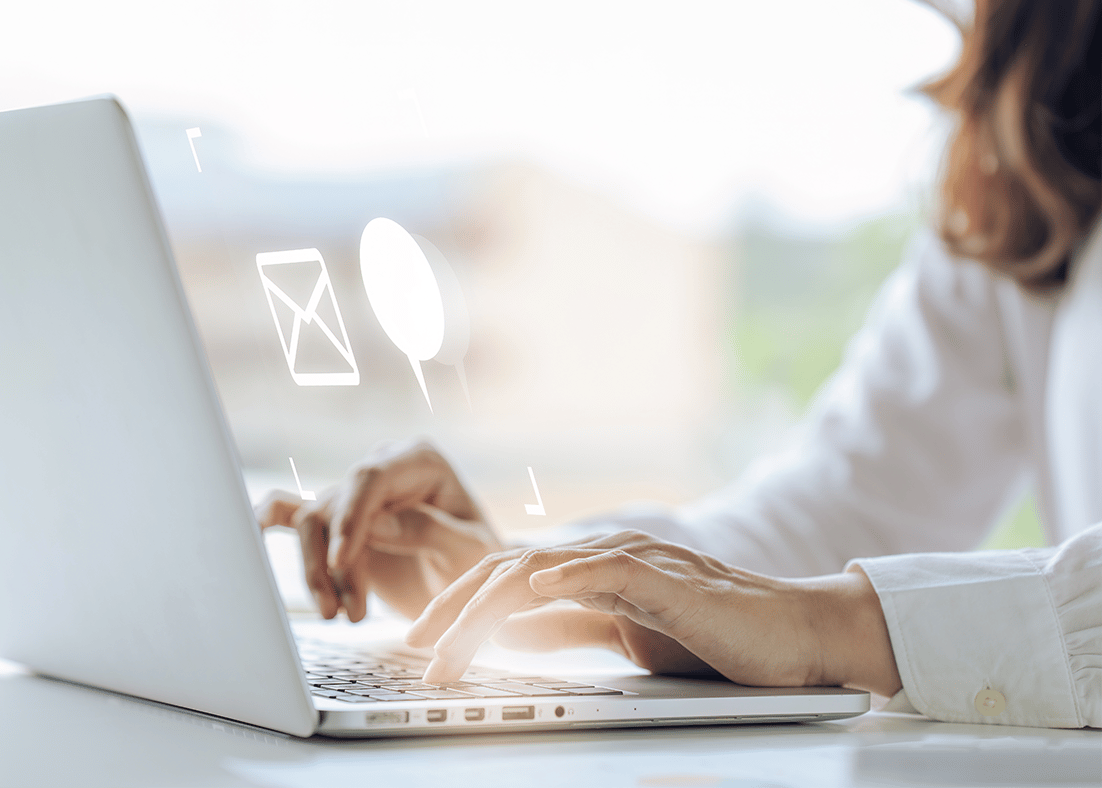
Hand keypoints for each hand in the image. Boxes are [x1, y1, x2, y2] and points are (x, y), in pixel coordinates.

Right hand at [255, 440, 502, 621]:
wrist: (473, 584)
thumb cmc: (481, 562)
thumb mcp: (471, 550)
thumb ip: (430, 530)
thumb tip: (375, 523)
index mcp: (419, 461)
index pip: (371, 478)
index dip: (351, 517)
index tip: (344, 562)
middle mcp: (381, 468)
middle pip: (333, 503)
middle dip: (330, 562)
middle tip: (344, 614)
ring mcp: (355, 494)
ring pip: (311, 521)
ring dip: (316, 572)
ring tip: (340, 615)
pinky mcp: (335, 520)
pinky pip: (290, 511)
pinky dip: (267, 521)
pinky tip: (249, 535)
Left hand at [406, 530, 901, 696]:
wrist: (792, 634)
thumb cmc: (715, 638)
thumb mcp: (623, 637)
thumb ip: (570, 629)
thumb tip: (514, 635)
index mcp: (588, 570)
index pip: (505, 581)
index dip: (457, 610)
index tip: (422, 647)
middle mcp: (601, 555)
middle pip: (506, 570)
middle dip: (451, 610)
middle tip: (414, 651)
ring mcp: (633, 560)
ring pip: (540, 572)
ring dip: (486, 608)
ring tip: (449, 644)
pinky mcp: (668, 578)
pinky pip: (609, 570)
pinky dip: (568, 577)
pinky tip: (534, 590)